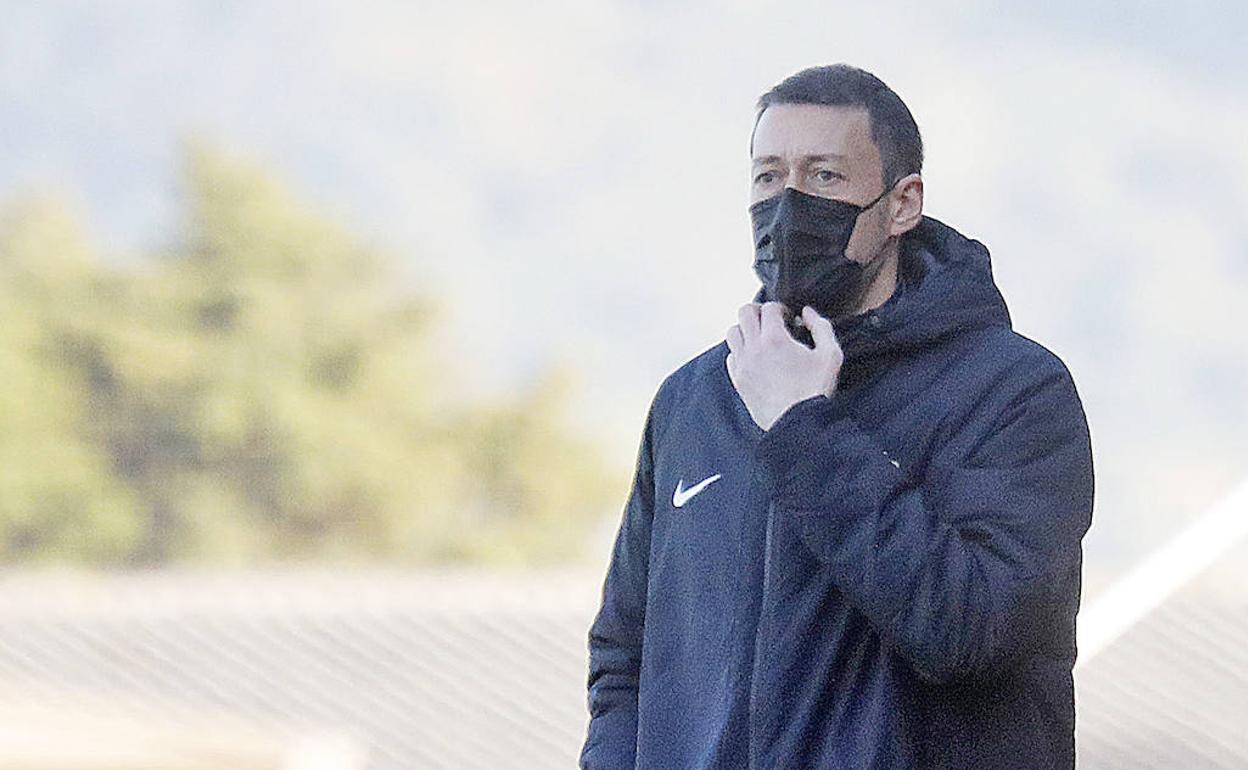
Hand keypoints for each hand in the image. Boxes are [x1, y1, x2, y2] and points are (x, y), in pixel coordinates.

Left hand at [725, 302, 843, 430]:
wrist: (799, 424)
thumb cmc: (814, 391)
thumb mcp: (830, 355)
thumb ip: (821, 327)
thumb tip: (807, 313)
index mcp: (775, 339)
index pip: (768, 308)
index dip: (780, 309)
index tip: (788, 319)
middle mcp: (753, 349)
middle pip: (744, 313)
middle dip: (758, 311)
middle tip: (770, 320)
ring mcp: (743, 365)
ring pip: (732, 333)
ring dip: (745, 329)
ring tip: (760, 337)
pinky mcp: (738, 381)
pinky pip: (730, 356)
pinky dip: (738, 351)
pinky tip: (753, 357)